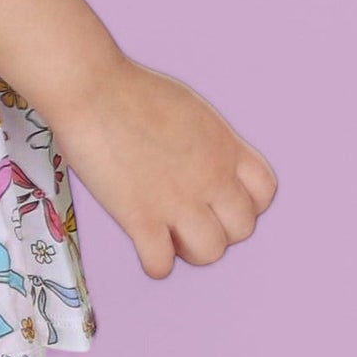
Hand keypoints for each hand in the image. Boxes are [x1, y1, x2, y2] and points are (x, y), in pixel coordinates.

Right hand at [49, 54, 278, 280]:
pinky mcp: (141, 218)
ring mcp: (178, 200)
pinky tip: (141, 242)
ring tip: (167, 233)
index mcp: (224, 146)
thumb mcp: (191, 109)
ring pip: (211, 253)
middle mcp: (210, 176)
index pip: (264, 193)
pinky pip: (162, 267)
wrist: (92, 89)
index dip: (244, 202)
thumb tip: (206, 166)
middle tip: (189, 216)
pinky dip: (154, 262)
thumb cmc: (130, 91)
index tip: (219, 198)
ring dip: (190, 249)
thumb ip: (208, 143)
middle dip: (219, 227)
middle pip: (243, 229)